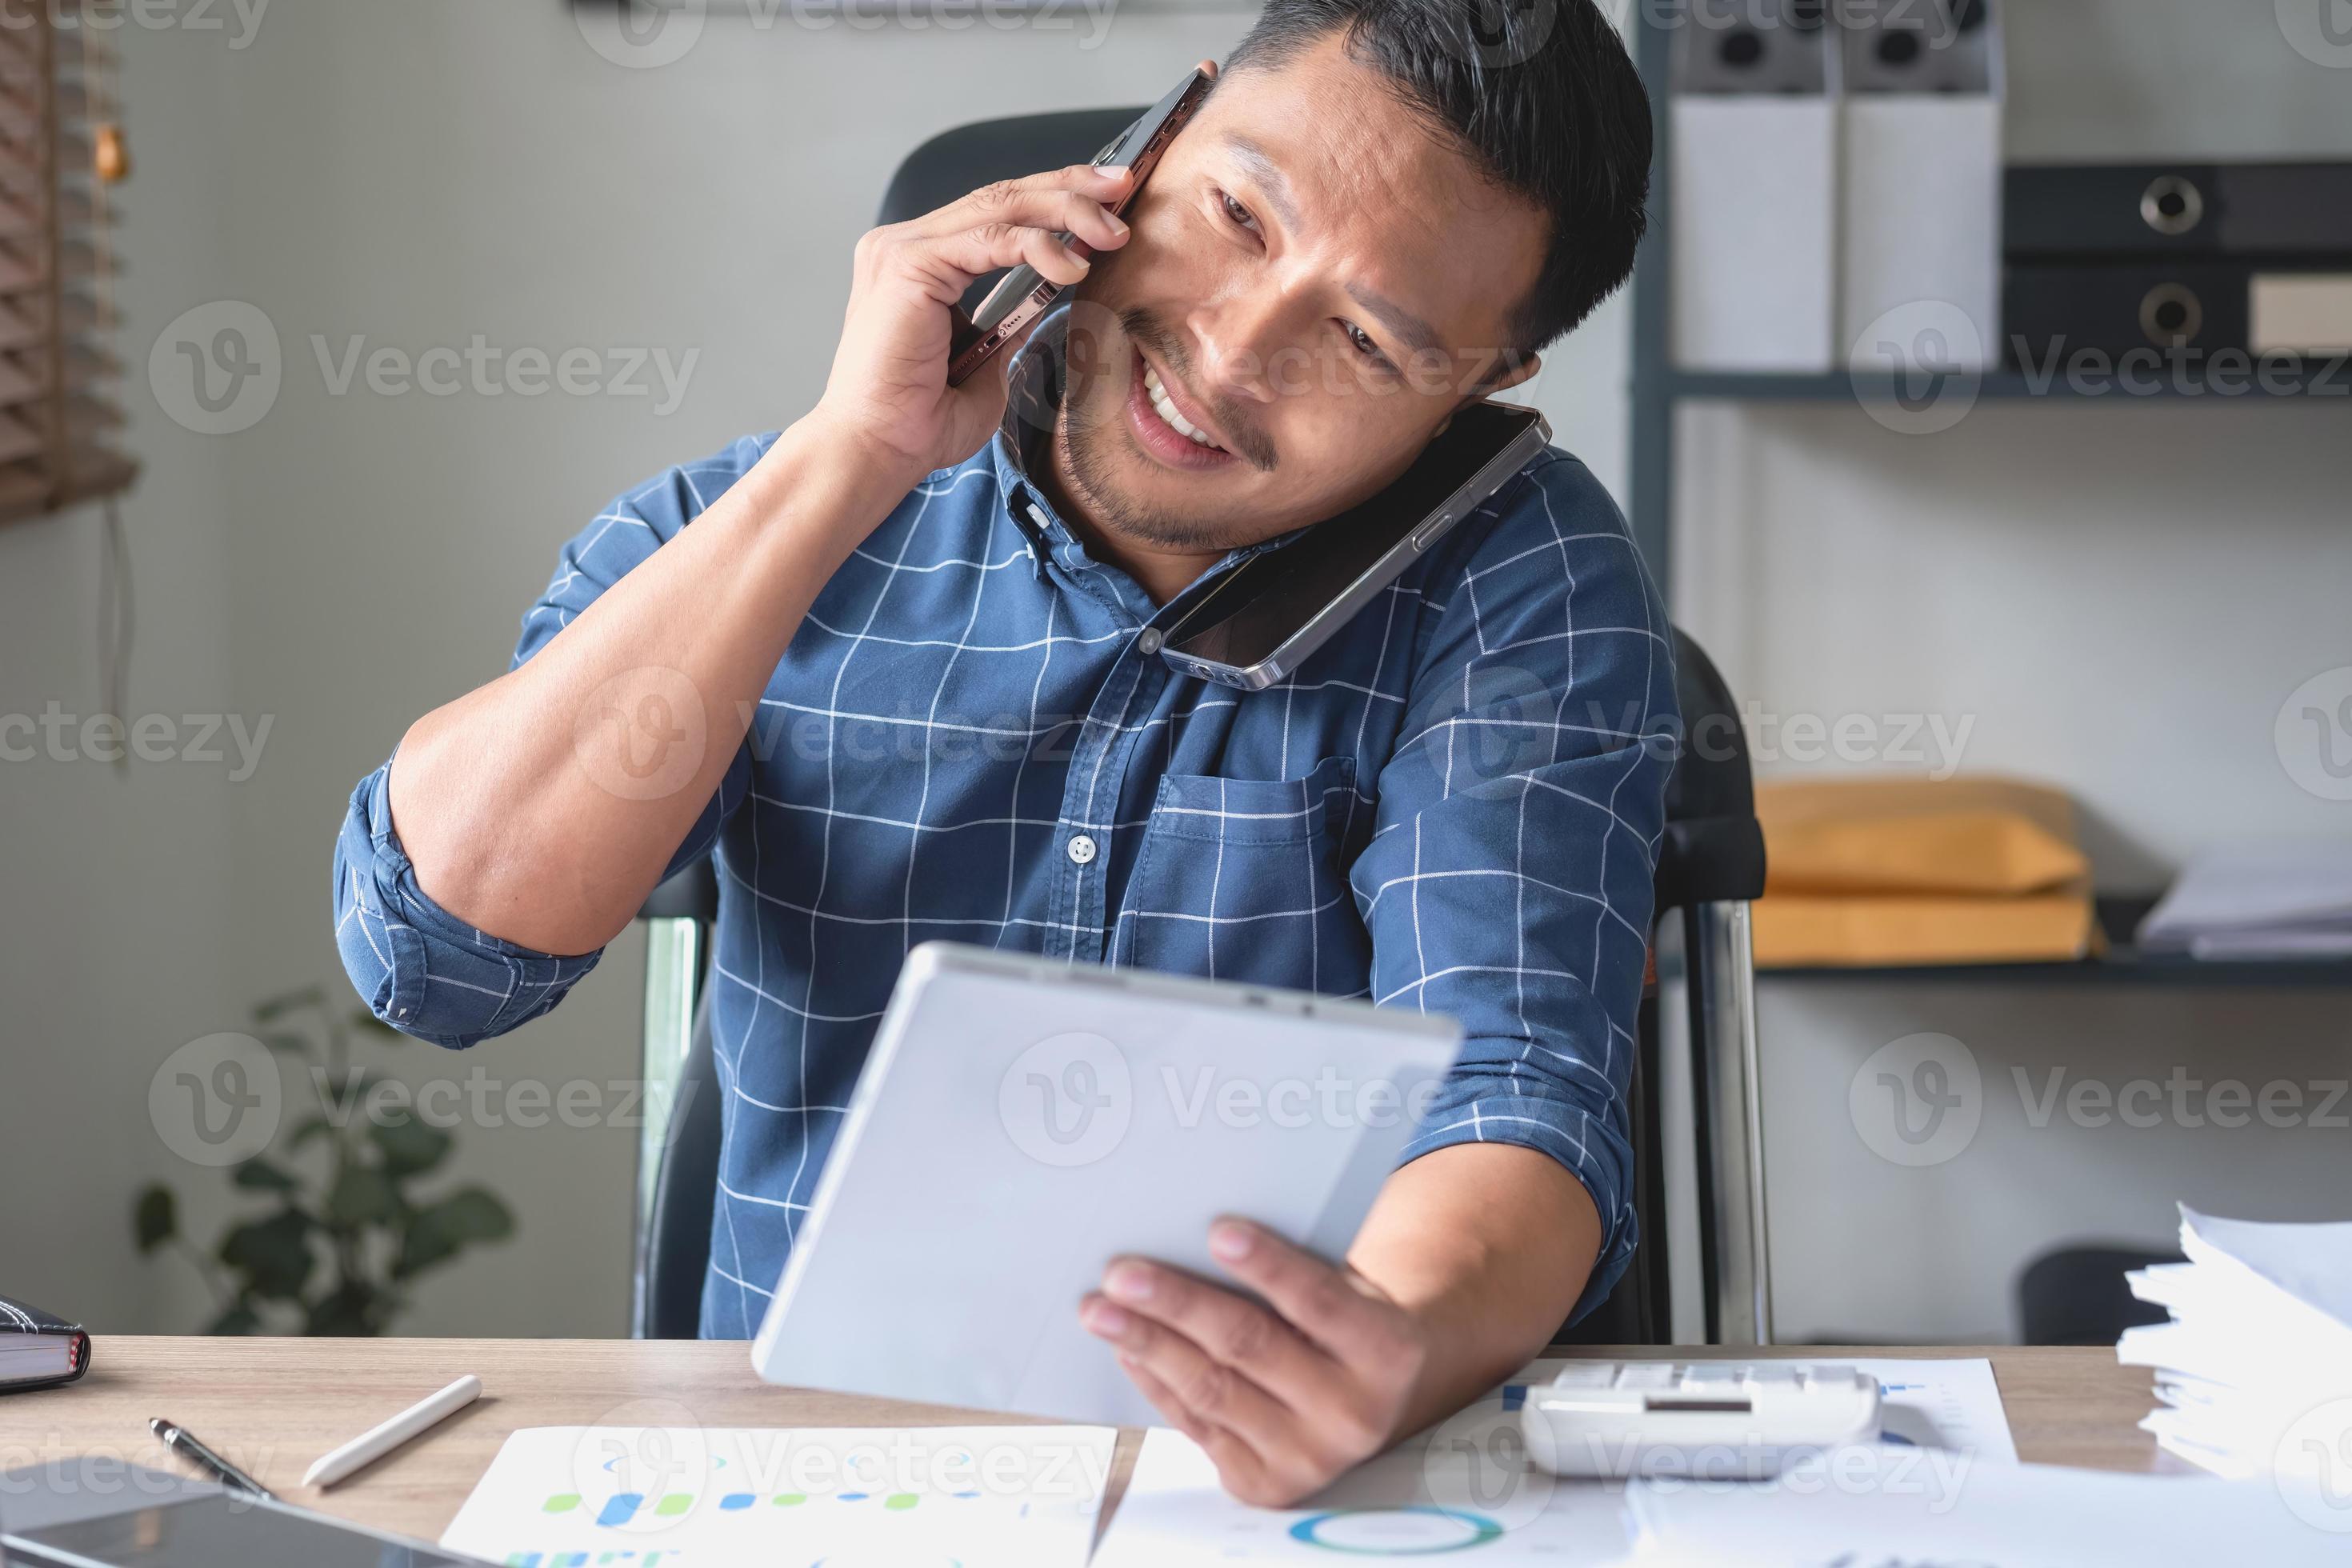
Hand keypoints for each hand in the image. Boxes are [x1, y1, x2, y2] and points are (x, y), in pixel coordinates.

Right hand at [811, 162, 1135, 484]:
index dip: (1054, 200)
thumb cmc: (921, 423)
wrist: (879, 452)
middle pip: (1000, 196)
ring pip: (999, 207)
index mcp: (920, 263)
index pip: (995, 213)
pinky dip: (1037, 247)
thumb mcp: (985, 363)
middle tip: (1122, 184)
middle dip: (1068, 187)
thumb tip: (1047, 297)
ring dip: (1065, 212)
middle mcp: (905, 245)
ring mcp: (902, 250)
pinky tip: (1074, 265)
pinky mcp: (908, 264)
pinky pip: (989, 239)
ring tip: (1113, 230)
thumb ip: (1009, 324)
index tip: (1108, 203)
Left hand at [1080, 1219, 1431, 1505]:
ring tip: (1101, 1310)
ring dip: (1148, 1344)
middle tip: (1121, 1274)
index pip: (1320, 1301)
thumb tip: (1205, 1236)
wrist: (1370, 1402)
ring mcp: (1308, 1457)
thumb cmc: (1345, 1324)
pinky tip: (1128, 1348)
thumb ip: (1300, 1270)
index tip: (1216, 1231)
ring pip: (1213, 1390)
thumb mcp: (1349, 1291)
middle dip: (1177, 1305)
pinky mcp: (1265, 1483)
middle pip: (1250, 1345)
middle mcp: (1354, 1414)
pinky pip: (1198, 1426)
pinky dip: (1157, 1383)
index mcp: (1388, 1353)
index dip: (1268, 1266)